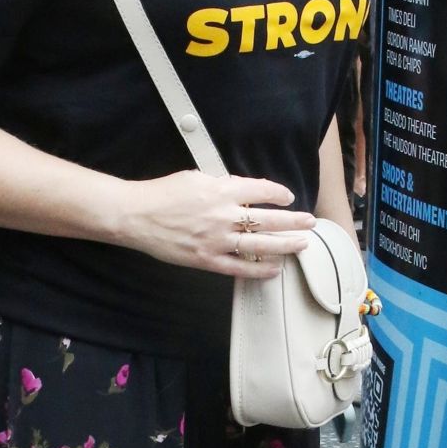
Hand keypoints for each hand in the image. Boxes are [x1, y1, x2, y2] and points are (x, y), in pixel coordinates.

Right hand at [118, 172, 313, 277]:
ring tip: (302, 244)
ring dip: (286, 245)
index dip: (279, 194)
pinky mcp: (207, 259)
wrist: (136, 216)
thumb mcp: (196, 178)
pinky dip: (260, 269)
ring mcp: (217, 240)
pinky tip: (275, 269)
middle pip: (269, 219)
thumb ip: (222, 184)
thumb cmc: (163, 194)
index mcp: (221, 190)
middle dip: (294, 221)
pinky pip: (240, 267)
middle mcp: (223, 215)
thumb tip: (245, 190)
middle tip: (311, 222)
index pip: (261, 190)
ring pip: (260, 244)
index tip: (288, 198)